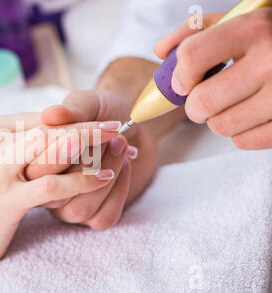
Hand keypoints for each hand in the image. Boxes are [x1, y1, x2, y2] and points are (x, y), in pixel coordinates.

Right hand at [0, 113, 119, 270]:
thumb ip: (21, 142)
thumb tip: (61, 128)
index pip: (41, 118)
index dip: (75, 119)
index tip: (102, 122)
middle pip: (49, 128)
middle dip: (89, 127)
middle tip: (120, 126)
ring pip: (52, 148)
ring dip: (91, 147)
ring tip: (121, 146)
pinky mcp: (5, 200)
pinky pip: (53, 185)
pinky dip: (83, 179)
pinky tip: (105, 176)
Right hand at [25, 90, 158, 229]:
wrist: (133, 124)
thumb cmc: (103, 112)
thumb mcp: (88, 103)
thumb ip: (71, 109)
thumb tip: (51, 114)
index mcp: (34, 159)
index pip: (38, 163)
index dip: (64, 147)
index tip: (87, 133)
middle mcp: (46, 187)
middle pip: (54, 190)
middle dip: (88, 162)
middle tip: (114, 137)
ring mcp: (69, 206)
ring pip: (78, 207)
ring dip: (106, 174)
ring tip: (121, 145)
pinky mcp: (93, 217)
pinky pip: (102, 217)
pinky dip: (119, 191)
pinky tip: (125, 167)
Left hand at [155, 9, 271, 149]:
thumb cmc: (271, 38)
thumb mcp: (240, 21)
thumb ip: (197, 31)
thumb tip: (161, 51)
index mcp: (253, 29)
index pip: (192, 56)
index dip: (179, 75)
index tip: (182, 83)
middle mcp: (271, 62)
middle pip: (201, 102)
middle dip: (194, 105)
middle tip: (205, 97)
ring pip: (219, 126)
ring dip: (217, 118)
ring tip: (234, 102)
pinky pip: (243, 141)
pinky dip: (240, 132)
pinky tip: (252, 114)